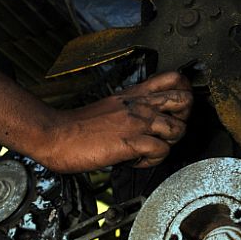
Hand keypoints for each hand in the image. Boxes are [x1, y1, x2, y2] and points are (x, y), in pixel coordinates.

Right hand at [42, 72, 192, 171]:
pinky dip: (153, 160)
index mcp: (135, 94)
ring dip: (169, 143)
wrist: (55, 134)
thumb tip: (149, 120)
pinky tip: (137, 160)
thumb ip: (132, 107)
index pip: (174, 79)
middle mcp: (140, 104)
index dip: (185, 91)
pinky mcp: (130, 141)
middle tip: (170, 130)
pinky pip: (161, 151)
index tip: (179, 107)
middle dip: (185, 118)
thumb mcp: (112, 105)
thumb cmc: (79, 125)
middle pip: (185, 100)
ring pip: (178, 129)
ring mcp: (136, 122)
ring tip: (151, 149)